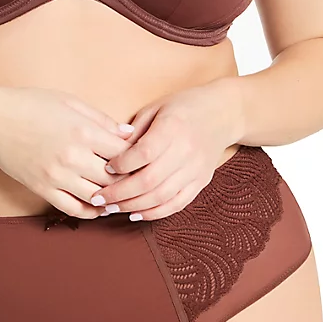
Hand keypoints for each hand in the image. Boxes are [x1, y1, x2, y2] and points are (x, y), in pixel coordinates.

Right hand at [0, 86, 135, 217]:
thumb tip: (129, 134)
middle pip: (114, 178)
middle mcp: (73, 157)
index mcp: (83, 131)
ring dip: (113, 199)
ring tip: (122, 196)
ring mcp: (57, 176)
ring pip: (97, 197)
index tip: (143, 159)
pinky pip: (73, 208)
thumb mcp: (70, 102)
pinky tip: (99, 207)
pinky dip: (91, 212)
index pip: (125, 153)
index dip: (138, 157)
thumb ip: (102, 120)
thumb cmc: (30, 104)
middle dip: (129, 180)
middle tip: (138, 181)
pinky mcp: (42, 189)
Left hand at [94, 78, 244, 220]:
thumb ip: (134, 131)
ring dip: (133, 206)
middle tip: (98, 198)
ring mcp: (196, 169)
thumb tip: (109, 152)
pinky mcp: (201, 181)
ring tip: (112, 208)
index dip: (121, 164)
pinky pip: (177, 203)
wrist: (224, 113)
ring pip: (161, 196)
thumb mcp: (155, 108)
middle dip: (120, 193)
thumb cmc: (183, 107)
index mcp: (172, 127)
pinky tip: (136, 214)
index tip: (105, 167)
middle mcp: (186, 150)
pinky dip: (155, 212)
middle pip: (149, 180)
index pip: (144, 153)